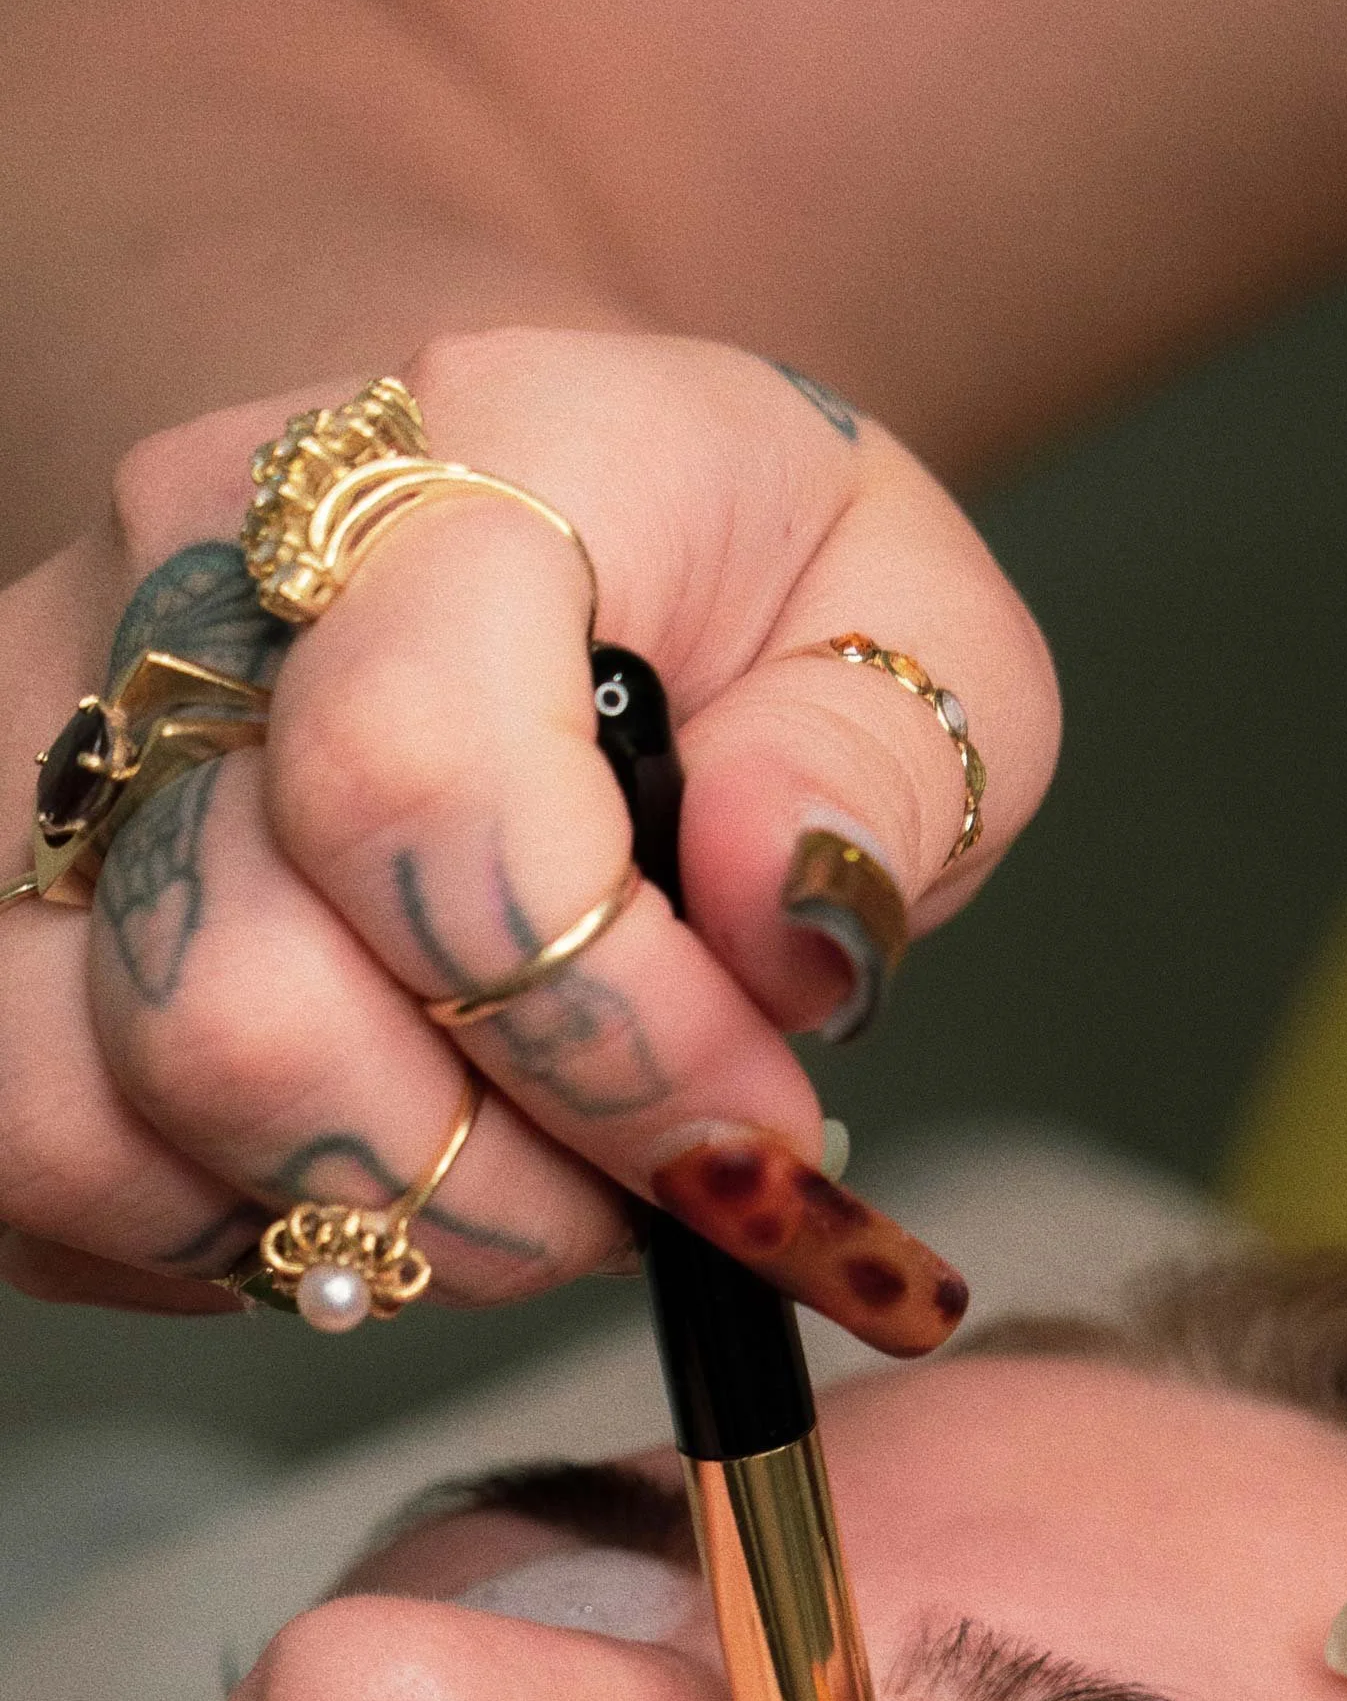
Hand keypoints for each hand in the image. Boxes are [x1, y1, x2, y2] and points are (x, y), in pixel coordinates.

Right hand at [0, 332, 1056, 1326]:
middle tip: (649, 1184)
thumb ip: (885, 757)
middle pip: (236, 1000)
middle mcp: (185, 594)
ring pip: (76, 1109)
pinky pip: (31, 1167)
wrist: (511, 502)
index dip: (604, 1029)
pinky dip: (223, 1235)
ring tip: (517, 1188)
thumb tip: (783, 911)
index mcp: (445, 464)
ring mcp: (47, 753)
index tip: (757, 1131)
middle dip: (495, 1187)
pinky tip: (379, 1165)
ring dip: (346, 1229)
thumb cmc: (720, 580)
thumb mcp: (905, 614)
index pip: (414, 774)